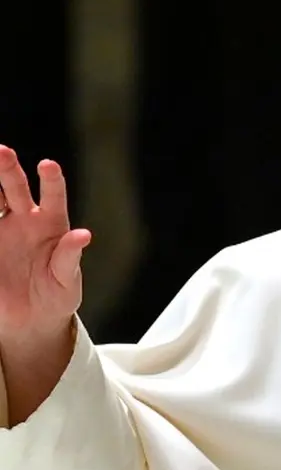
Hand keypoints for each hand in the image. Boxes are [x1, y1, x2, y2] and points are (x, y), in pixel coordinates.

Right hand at [0, 146, 90, 340]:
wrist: (33, 318)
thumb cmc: (58, 294)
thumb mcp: (67, 279)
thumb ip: (70, 257)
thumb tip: (84, 235)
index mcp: (52, 225)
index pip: (53, 196)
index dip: (51, 180)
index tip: (48, 165)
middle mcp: (24, 220)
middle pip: (14, 187)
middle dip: (7, 169)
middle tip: (3, 151)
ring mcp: (1, 229)